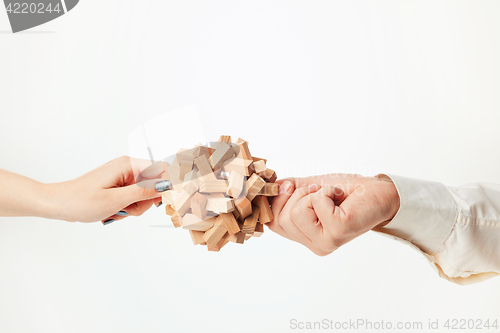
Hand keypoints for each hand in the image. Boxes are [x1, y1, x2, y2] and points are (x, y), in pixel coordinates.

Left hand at [42, 156, 167, 222]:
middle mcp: (127, 167)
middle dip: (145, 201)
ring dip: (134, 207)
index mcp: (128, 165)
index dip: (167, 185)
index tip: (165, 201)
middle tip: (128, 209)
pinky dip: (127, 207)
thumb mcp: (115, 200)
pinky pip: (134, 197)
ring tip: (117, 211)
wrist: (58, 204)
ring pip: (144, 194)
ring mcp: (123, 176)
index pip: (161, 169)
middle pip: (154, 185)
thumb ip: (143, 191)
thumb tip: (166, 185)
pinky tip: (114, 211)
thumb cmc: (81, 200)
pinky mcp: (119, 185)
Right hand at [268, 174, 399, 255]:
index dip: (277, 200)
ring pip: (296, 212)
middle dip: (298, 195)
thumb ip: (285, 191)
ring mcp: (325, 242)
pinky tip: (339, 198)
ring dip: (314, 193)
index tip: (293, 188)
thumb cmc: (345, 191)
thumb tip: (267, 187)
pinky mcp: (338, 232)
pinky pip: (316, 203)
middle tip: (320, 193)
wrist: (376, 191)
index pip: (272, 222)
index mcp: (305, 237)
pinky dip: (327, 191)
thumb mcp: (307, 188)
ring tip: (331, 196)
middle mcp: (314, 245)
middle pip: (281, 217)